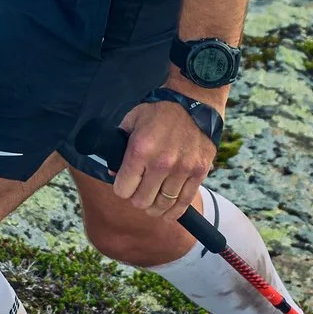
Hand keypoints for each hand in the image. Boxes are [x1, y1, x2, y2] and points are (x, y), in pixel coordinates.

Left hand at [113, 90, 218, 220]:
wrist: (194, 102)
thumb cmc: (160, 112)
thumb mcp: (132, 121)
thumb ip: (119, 146)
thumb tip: (113, 173)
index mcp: (140, 150)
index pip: (123, 190)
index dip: (121, 189)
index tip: (125, 184)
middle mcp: (161, 163)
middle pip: (141, 202)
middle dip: (137, 199)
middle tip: (140, 191)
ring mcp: (182, 169)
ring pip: (162, 205)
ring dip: (155, 208)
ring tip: (153, 203)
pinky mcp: (199, 172)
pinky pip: (184, 202)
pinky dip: (174, 211)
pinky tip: (168, 212)